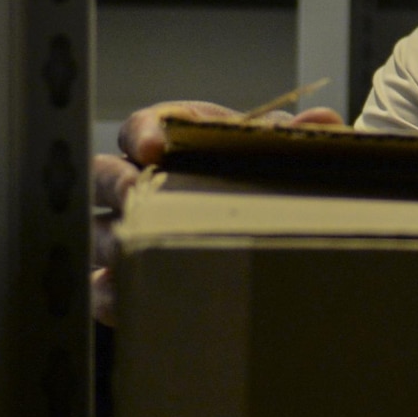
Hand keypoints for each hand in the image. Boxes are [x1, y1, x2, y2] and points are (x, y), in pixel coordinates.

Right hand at [89, 99, 344, 325]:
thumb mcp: (278, 155)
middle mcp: (139, 180)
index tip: (155, 147)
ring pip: (99, 231)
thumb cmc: (258, 178)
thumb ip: (298, 137)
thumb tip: (318, 121)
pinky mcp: (125, 278)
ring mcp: (126, 229)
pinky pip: (101, 288)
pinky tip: (130, 295)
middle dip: (117, 184)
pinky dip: (111, 292)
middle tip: (137, 195)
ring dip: (115, 239)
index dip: (144, 133)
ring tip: (137, 250)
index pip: (142, 127)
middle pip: (103, 175)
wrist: (265, 226)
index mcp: (173, 140)